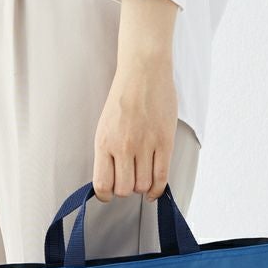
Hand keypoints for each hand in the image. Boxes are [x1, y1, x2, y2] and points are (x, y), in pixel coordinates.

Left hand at [93, 0, 178, 202]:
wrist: (143, 72)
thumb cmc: (123, 99)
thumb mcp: (105, 126)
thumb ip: (107, 153)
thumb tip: (110, 180)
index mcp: (104, 142)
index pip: (102, 184)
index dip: (105, 195)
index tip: (109, 193)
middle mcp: (123, 147)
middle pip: (124, 189)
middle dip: (126, 190)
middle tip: (129, 181)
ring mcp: (145, 145)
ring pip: (143, 185)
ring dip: (142, 188)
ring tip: (142, 178)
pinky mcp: (164, 142)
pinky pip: (161, 177)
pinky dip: (157, 190)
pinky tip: (153, 190)